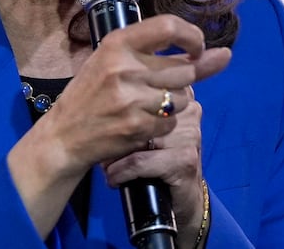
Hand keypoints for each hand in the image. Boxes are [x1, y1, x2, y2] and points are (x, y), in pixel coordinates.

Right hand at [38, 15, 230, 173]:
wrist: (64, 135)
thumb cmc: (93, 93)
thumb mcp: (117, 63)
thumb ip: (171, 57)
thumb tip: (225, 54)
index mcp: (117, 43)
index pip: (169, 26)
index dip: (193, 36)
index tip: (198, 48)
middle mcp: (124, 67)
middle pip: (184, 69)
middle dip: (182, 80)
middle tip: (158, 88)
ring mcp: (130, 98)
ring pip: (182, 98)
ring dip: (173, 104)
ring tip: (146, 105)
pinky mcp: (136, 126)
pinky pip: (171, 123)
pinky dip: (163, 125)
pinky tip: (142, 123)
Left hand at [103, 85, 214, 248]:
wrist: (183, 196)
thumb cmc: (159, 157)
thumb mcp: (149, 127)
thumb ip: (136, 106)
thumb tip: (93, 100)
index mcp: (181, 95)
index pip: (144, 87)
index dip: (119, 107)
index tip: (103, 125)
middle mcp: (189, 109)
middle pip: (138, 112)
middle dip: (114, 132)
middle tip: (100, 150)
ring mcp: (190, 134)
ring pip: (137, 137)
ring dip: (114, 155)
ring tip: (106, 165)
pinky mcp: (184, 159)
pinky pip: (140, 161)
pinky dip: (120, 172)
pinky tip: (113, 179)